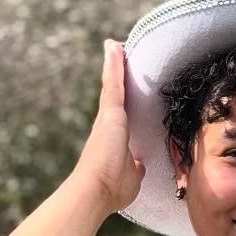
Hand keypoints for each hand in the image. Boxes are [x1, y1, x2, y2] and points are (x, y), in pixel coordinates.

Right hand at [76, 41, 144, 212]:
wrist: (95, 191)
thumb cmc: (112, 189)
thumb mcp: (132, 177)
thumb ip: (136, 168)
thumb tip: (140, 166)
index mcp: (115, 138)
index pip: (122, 112)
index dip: (125, 99)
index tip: (127, 86)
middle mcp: (108, 124)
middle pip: (116, 93)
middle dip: (118, 75)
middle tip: (120, 54)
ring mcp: (107, 117)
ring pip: (114, 84)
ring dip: (115, 64)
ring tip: (116, 44)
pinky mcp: (110, 113)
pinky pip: (114, 83)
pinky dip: (114, 65)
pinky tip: (114, 46)